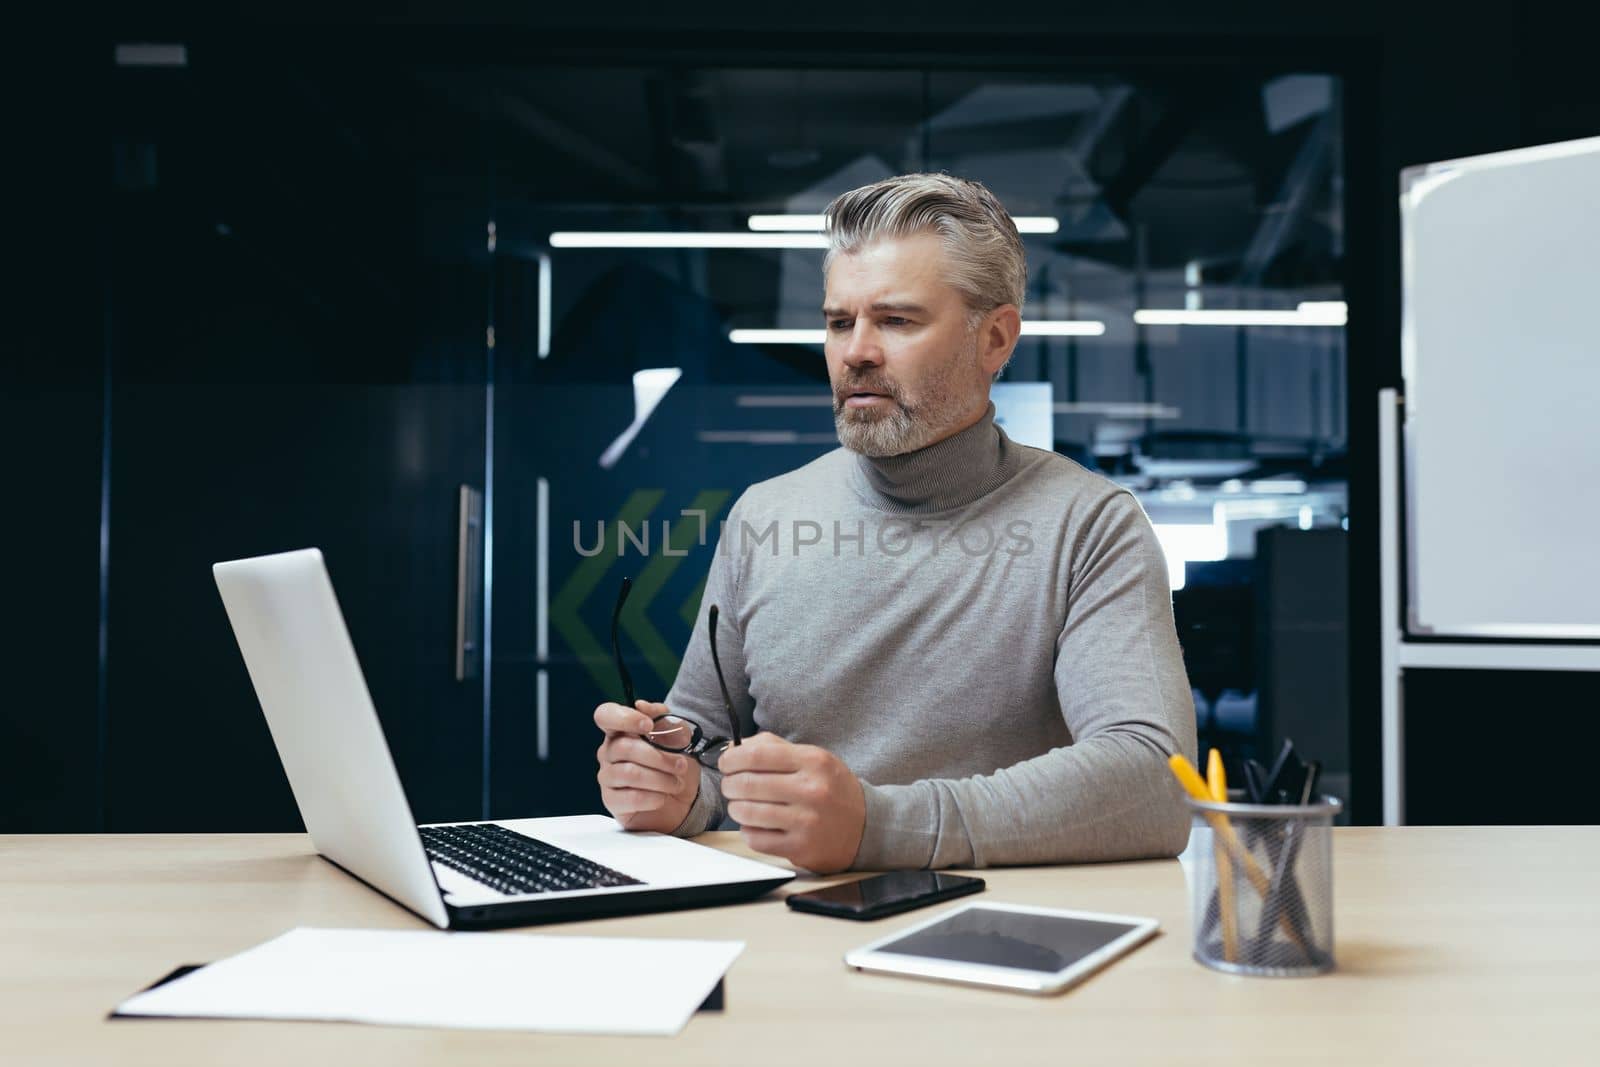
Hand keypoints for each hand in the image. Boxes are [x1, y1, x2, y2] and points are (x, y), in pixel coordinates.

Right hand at [593, 700, 699, 832]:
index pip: (605, 715)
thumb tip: (643, 706)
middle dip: (659, 757)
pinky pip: (630, 797)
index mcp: (621, 731)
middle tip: (681, 765)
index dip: (624, 718)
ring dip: (660, 779)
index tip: (648, 725)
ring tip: (676, 784)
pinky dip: (653, 797)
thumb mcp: (680, 739)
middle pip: (624, 747)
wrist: (683, 800)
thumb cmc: (676, 765)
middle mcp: (609, 752)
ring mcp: (607, 776)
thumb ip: (665, 719)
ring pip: (630, 773)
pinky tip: (662, 797)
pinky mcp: (611, 801)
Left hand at [718, 733, 865, 873]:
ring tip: (741, 805)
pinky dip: (749, 831)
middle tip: (731, 785)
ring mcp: (806, 821)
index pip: (757, 755)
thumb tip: (736, 748)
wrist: (867, 827)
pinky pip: (756, 839)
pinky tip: (757, 825)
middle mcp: (812, 790)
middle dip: (730, 784)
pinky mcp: (801, 847)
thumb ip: (775, 747)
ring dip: (736, 808)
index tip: (726, 762)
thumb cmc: (833, 789)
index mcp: (814, 761)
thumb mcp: (814, 758)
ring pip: (747, 812)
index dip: (732, 759)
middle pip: (747, 784)